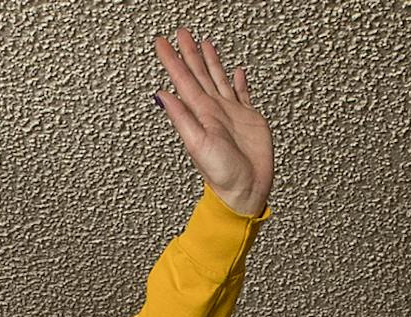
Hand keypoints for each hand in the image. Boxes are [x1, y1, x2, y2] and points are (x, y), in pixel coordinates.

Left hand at [152, 29, 272, 217]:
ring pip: (218, 79)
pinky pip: (242, 94)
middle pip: (199, 74)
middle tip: (181, 33)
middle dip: (189, 53)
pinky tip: (236, 71)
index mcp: (201, 113)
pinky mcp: (248, 119)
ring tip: (204, 43)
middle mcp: (214, 110)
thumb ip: (181, 117)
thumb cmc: (222, 173)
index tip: (162, 42)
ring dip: (210, 62)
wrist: (247, 189)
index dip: (172, 60)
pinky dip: (238, 82)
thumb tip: (162, 95)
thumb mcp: (197, 143)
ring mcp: (231, 113)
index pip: (183, 80)